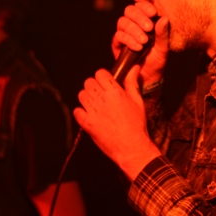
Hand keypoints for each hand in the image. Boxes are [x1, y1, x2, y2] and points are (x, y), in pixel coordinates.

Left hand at [74, 66, 160, 180]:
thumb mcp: (138, 101)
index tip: (106, 83)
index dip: (103, 77)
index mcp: (115, 91)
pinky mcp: (86, 123)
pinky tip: (90, 115)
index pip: (100, 73)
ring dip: (87, 98)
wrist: (131, 147)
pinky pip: (77, 111)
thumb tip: (133, 68)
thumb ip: (132, 83)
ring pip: (81, 95)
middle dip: (94, 86)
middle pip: (88, 82)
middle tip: (101, 94)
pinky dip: (81, 112)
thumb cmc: (136, 125)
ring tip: (96, 105)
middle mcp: (102, 99)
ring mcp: (93, 111)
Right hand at [112, 0, 169, 85]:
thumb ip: (163, 34)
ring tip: (144, 40)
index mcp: (145, 19)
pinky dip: (129, 40)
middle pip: (129, 10)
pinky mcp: (117, 43)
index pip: (141, 5)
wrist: (148, 76)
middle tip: (149, 27)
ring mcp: (124, 32)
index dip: (144, 5)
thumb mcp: (163, 47)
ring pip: (123, 22)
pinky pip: (119, 36)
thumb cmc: (157, 59)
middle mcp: (133, 23)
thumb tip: (164, 18)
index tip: (153, 12)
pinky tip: (138, 47)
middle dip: (139, 17)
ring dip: (134, 29)